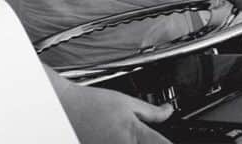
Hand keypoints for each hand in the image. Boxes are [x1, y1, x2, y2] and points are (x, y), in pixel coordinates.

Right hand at [52, 77, 172, 143]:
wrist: (65, 108)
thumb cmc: (90, 104)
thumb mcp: (126, 101)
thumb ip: (151, 112)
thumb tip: (169, 112)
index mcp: (134, 136)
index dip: (171, 142)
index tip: (176, 138)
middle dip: (153, 142)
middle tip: (149, 136)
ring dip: (138, 143)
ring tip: (128, 134)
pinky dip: (124, 143)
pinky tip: (118, 137)